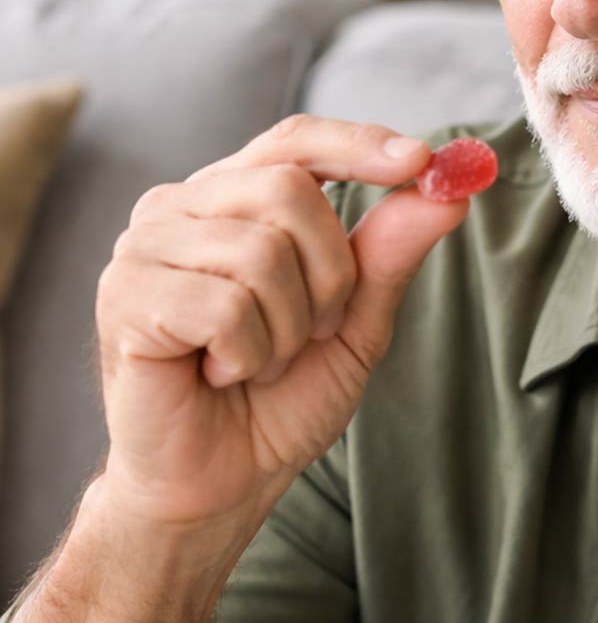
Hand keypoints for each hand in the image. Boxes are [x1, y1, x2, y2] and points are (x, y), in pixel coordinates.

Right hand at [94, 114, 469, 526]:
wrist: (221, 482)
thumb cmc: (284, 394)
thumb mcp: (357, 318)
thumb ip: (392, 251)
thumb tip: (447, 192)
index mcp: (236, 197)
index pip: (298, 140)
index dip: (359, 145)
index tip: (422, 162)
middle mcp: (183, 206)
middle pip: (290, 189)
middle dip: (330, 274)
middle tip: (314, 330)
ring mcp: (146, 246)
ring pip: (262, 252)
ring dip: (288, 327)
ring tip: (260, 359)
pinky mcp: (125, 296)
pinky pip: (225, 307)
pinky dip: (248, 355)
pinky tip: (220, 374)